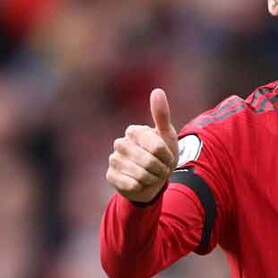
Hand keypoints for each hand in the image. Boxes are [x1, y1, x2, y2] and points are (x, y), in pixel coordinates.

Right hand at [106, 88, 179, 202]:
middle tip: (160, 169)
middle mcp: (120, 143)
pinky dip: (141, 187)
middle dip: (160, 169)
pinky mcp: (110, 176)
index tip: (167, 158)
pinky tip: (139, 183)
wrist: (153, 180)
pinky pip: (131, 185)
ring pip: (141, 175)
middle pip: (149, 162)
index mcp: (134, 131)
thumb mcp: (166, 136)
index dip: (167, 157)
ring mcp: (114, 159)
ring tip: (151, 175)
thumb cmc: (161, 156)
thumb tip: (157, 90)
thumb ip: (161, 114)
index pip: (157, 146)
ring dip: (152, 179)